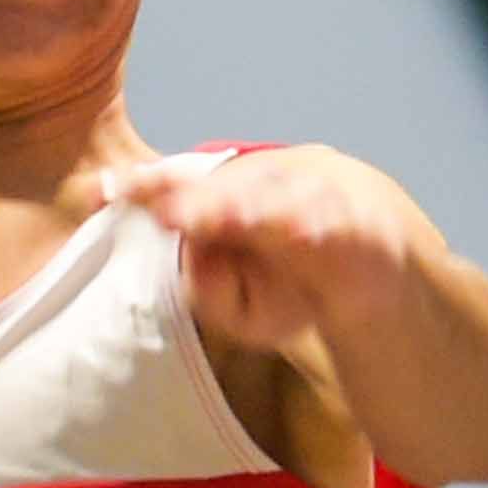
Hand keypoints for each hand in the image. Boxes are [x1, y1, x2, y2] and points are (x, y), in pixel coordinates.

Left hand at [67, 144, 437, 362]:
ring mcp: (322, 199)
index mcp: (239, 191)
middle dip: (196, 200)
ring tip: (222, 218)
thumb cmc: (298, 282)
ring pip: (283, 198)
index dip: (149, 186)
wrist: (381, 286)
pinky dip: (321, 226)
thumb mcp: (240, 304)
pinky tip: (301, 233)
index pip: (187, 184)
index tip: (107, 192)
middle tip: (163, 211)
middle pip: (229, 186)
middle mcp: (277, 184)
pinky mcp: (363, 228)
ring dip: (251, 207)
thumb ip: (208, 287)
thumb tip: (192, 263)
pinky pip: (339, 224)